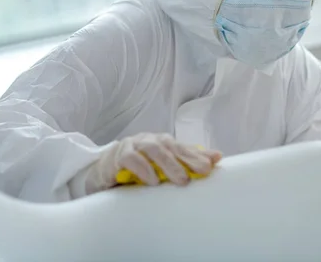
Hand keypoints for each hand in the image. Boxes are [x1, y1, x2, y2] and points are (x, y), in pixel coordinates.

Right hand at [84, 133, 221, 194]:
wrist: (103, 172)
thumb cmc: (138, 168)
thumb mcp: (163, 167)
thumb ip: (187, 160)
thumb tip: (217, 157)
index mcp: (162, 142)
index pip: (182, 147)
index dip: (197, 155)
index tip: (211, 166)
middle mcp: (150, 140)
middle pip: (170, 146)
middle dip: (187, 159)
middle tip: (200, 173)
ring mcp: (133, 145)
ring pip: (153, 149)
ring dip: (168, 164)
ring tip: (180, 180)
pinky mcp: (117, 156)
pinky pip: (130, 158)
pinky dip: (142, 168)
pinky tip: (152, 180)